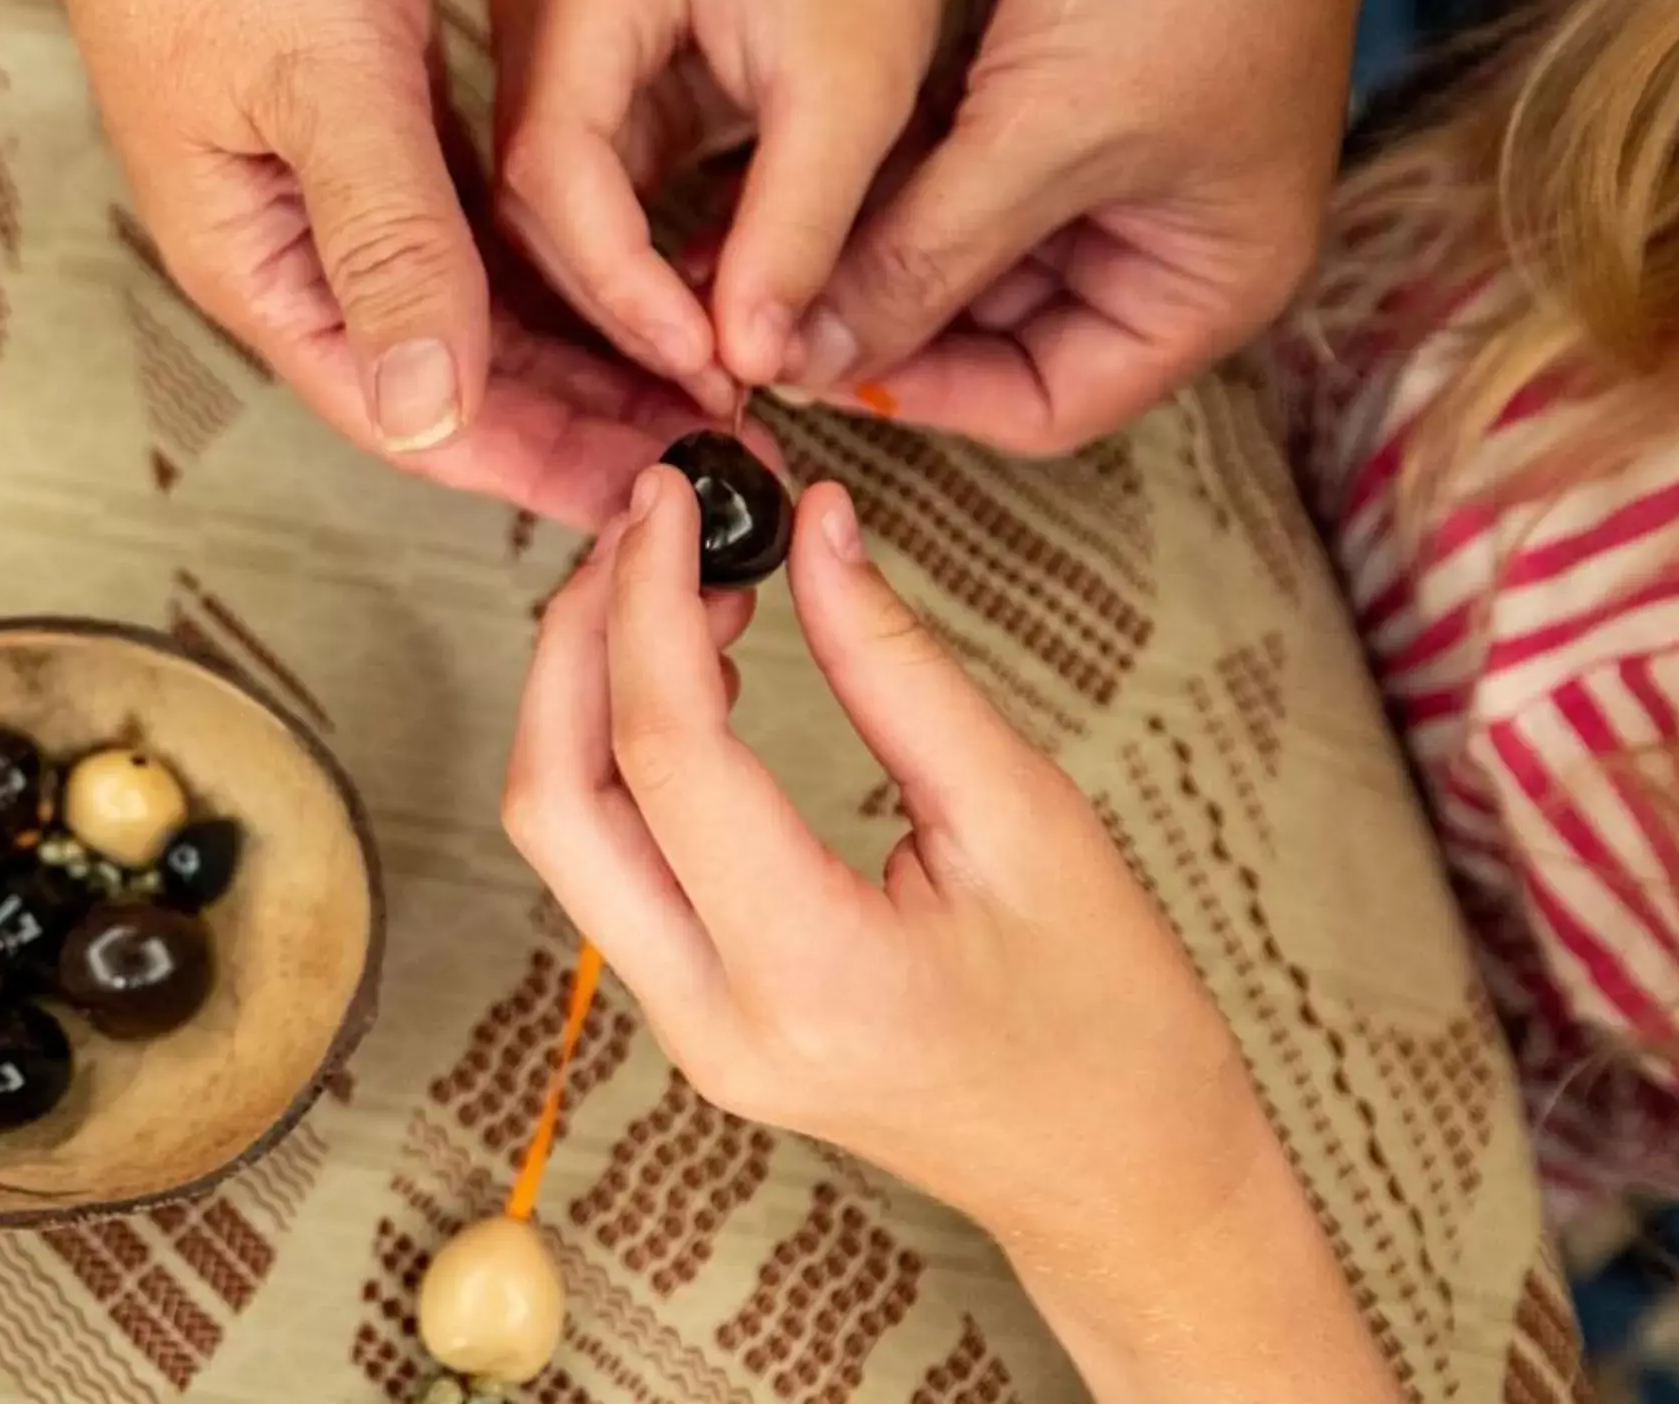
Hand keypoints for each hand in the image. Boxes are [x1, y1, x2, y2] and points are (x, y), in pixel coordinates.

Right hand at [17, 0, 717, 526]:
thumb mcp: (316, 77)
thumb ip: (384, 249)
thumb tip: (433, 416)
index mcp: (250, 247)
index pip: (404, 404)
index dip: (531, 461)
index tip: (653, 494)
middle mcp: (285, 219)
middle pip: (445, 362)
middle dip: (573, 411)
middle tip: (711, 445)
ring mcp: (325, 147)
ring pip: (464, 285)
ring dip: (572, 333)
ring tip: (694, 374)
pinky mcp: (366, 74)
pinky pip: (466, 200)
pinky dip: (543, 240)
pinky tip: (624, 262)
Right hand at [487, 0, 961, 403]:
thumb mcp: (854, 92)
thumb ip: (798, 228)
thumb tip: (750, 363)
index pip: (557, 159)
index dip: (617, 277)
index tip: (705, 360)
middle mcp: (536, 10)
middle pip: (537, 201)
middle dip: (623, 307)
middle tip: (723, 391)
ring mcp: (542, 56)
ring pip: (549, 223)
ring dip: (627, 308)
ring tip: (724, 376)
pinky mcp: (574, 102)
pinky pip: (581, 216)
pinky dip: (637, 281)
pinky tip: (702, 339)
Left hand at [502, 470, 1396, 1400]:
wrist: (1124, 1182)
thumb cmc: (1111, 1021)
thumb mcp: (1027, 816)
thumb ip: (896, 664)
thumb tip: (812, 525)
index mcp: (808, 975)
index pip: (665, 754)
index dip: (649, 601)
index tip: (670, 496)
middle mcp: (712, 1020)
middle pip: (553, 800)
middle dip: (574, 639)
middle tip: (644, 526)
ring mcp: (687, 1031)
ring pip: (560, 833)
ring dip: (584, 691)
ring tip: (676, 580)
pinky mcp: (690, 1017)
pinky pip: (606, 864)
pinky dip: (617, 751)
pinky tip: (693, 669)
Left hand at [778, 0, 1381, 451]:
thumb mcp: (1049, 133)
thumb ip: (922, 257)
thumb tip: (805, 358)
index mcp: (1209, 282)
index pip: (1045, 406)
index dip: (922, 399)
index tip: (807, 370)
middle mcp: (1154, 233)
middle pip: (985, 335)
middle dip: (876, 321)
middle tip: (752, 312)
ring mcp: (1094, 156)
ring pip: (947, 250)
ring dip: (857, 252)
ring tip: (745, 253)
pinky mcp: (1034, 82)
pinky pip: (934, 169)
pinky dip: (868, 181)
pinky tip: (780, 181)